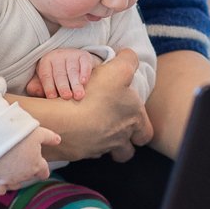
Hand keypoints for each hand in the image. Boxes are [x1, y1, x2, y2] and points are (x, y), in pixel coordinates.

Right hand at [0, 126, 57, 192]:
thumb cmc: (19, 135)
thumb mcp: (38, 133)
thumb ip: (49, 137)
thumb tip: (58, 140)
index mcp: (37, 165)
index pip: (44, 173)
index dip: (42, 169)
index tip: (39, 164)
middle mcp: (26, 175)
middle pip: (30, 177)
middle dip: (28, 169)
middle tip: (22, 158)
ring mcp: (12, 178)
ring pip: (16, 184)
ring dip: (16, 179)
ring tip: (12, 168)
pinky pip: (1, 190)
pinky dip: (1, 188)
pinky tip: (0, 181)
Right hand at [16, 48, 151, 162]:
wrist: (63, 121)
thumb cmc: (95, 95)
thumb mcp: (119, 69)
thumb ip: (129, 60)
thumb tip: (129, 56)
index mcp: (134, 120)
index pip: (146, 134)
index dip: (141, 127)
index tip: (133, 119)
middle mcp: (120, 139)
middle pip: (127, 150)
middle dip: (124, 143)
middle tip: (116, 130)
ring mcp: (99, 148)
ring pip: (107, 152)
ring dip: (105, 144)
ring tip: (97, 131)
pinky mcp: (79, 152)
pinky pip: (87, 151)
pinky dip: (85, 143)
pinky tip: (79, 130)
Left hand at [27, 47, 97, 99]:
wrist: (74, 60)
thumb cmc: (56, 75)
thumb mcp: (44, 79)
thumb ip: (37, 86)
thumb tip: (36, 91)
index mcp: (45, 62)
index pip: (46, 75)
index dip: (48, 86)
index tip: (51, 97)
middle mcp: (58, 57)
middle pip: (59, 73)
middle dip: (63, 86)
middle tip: (67, 97)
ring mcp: (72, 55)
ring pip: (73, 70)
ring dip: (75, 83)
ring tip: (78, 95)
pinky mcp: (84, 56)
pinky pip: (85, 63)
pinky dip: (85, 72)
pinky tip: (84, 81)